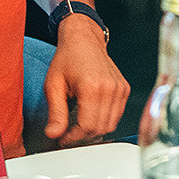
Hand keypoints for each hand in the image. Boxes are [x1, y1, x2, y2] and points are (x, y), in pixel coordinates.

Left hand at [44, 28, 130, 145]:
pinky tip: (91, 116)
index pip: (87, 126)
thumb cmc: (67, 58)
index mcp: (92, 87)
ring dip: (95, 131)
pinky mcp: (124, 89)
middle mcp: (110, 89)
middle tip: (69, 135)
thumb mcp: (54, 85)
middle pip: (100, 128)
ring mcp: (120, 89)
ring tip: (79, 127)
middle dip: (83, 137)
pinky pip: (117, 115)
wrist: (84, 39)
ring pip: (111, 124)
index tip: (64, 139)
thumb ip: (56, 112)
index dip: (74, 138)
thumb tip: (54, 134)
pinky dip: (104, 121)